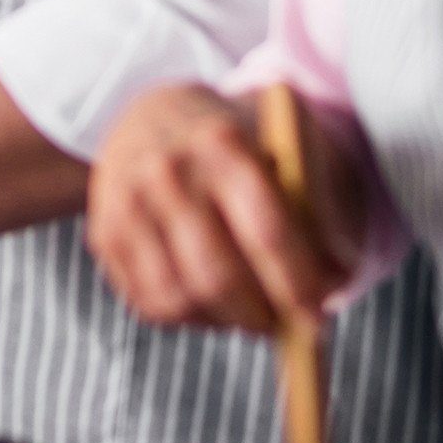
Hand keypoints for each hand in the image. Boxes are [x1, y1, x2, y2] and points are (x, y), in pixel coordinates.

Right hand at [87, 83, 361, 338]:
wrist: (156, 115)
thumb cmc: (241, 142)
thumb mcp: (292, 149)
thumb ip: (323, 207)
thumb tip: (337, 278)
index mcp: (222, 142)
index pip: (266, 232)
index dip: (297, 286)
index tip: (317, 320)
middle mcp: (165, 170)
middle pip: (218, 276)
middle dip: (262, 316)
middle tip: (288, 327)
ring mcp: (126, 202)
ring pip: (180, 299)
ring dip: (225, 322)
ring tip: (251, 312)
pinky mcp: (105, 233)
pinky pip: (149, 304)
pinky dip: (189, 318)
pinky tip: (211, 300)